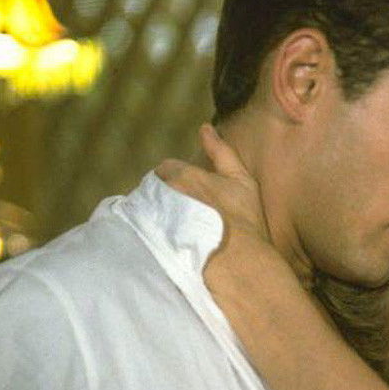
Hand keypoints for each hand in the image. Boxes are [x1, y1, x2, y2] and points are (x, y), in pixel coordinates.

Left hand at [156, 124, 267, 244]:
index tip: (194, 194)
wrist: (239, 262)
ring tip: (180, 231)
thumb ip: (221, 152)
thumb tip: (205, 127)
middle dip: (166, 197)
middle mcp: (161, 195)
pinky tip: (172, 245)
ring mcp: (154, 220)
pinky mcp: (151, 244)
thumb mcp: (241, 180)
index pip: (167, 169)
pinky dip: (153, 235)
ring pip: (147, 210)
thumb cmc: (244, 219)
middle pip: (155, 189)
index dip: (180, 180)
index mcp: (181, 176)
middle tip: (188, 214)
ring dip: (157, 215)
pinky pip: (144, 233)